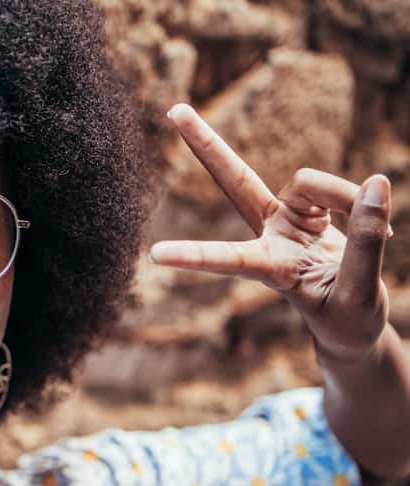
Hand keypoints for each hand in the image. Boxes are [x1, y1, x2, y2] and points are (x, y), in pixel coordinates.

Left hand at [150, 103, 393, 362]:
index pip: (227, 260)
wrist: (352, 325)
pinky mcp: (305, 211)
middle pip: (235, 180)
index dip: (194, 256)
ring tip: (383, 238)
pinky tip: (381, 234)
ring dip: (344, 198)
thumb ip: (365, 240)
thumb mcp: (359, 292)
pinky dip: (358, 202)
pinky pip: (332, 188)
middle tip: (174, 109)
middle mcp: (268, 237)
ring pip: (308, 182)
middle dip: (207, 145)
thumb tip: (374, 184)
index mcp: (269, 270)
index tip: (154, 255)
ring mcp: (285, 220)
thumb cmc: (348, 320)